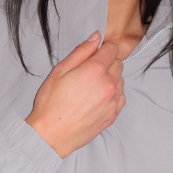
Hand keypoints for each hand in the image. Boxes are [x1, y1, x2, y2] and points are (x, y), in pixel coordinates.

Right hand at [26, 32, 124, 157]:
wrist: (52, 134)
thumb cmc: (51, 103)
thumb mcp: (60, 70)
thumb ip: (81, 51)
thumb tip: (96, 37)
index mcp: (96, 70)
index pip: (113, 49)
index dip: (103, 49)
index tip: (94, 55)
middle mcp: (109, 84)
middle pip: (118, 63)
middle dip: (106, 63)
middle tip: (88, 73)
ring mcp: (113, 101)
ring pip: (120, 80)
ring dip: (110, 79)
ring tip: (91, 88)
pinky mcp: (113, 115)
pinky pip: (120, 97)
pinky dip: (112, 94)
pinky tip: (96, 99)